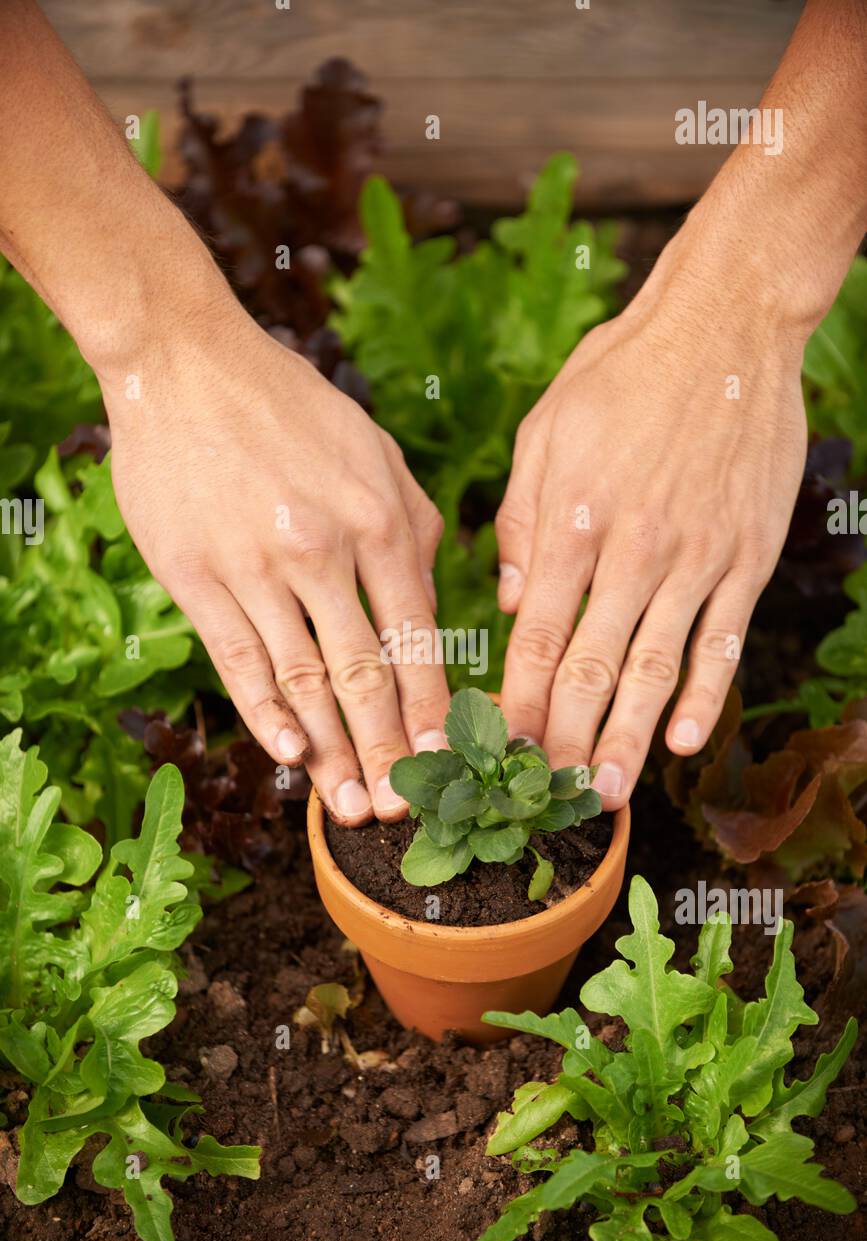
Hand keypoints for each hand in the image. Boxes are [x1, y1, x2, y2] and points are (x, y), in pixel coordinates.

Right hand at [101, 304, 448, 824]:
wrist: (186, 363)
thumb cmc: (292, 409)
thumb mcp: (376, 453)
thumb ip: (415, 530)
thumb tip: (433, 608)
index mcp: (382, 521)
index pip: (418, 638)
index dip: (433, 709)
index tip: (449, 760)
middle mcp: (325, 551)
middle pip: (366, 675)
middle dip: (389, 750)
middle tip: (403, 810)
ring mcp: (257, 567)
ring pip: (304, 680)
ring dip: (332, 751)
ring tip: (349, 806)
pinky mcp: (197, 577)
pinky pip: (240, 660)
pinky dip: (266, 713)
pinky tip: (289, 754)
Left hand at [496, 223, 808, 809]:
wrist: (724, 327)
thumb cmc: (621, 376)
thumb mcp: (545, 433)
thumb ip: (520, 523)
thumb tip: (509, 605)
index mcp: (572, 521)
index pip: (538, 635)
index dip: (521, 701)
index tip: (504, 749)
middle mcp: (632, 550)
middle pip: (593, 668)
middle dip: (569, 739)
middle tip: (550, 794)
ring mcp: (695, 557)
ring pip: (655, 667)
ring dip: (630, 737)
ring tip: (610, 791)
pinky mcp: (746, 556)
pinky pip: (723, 639)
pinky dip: (703, 693)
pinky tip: (684, 738)